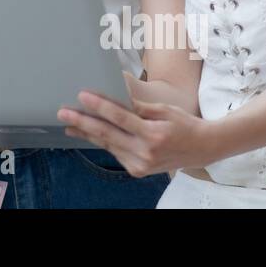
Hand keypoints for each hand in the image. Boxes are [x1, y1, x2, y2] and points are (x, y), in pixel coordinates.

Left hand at [57, 88, 211, 177]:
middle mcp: (146, 152)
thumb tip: (114, 96)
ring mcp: (141, 164)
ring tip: (69, 123)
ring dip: (87, 133)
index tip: (82, 96)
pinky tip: (88, 133)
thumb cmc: (183, 124)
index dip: (99, 106)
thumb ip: (138, 107)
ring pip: (108, 145)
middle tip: (63, 113)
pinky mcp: (138, 170)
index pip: (120, 118)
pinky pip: (115, 152)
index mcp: (154, 135)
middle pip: (108, 134)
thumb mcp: (163, 110)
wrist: (202, 149)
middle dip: (82, 122)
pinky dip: (102, 141)